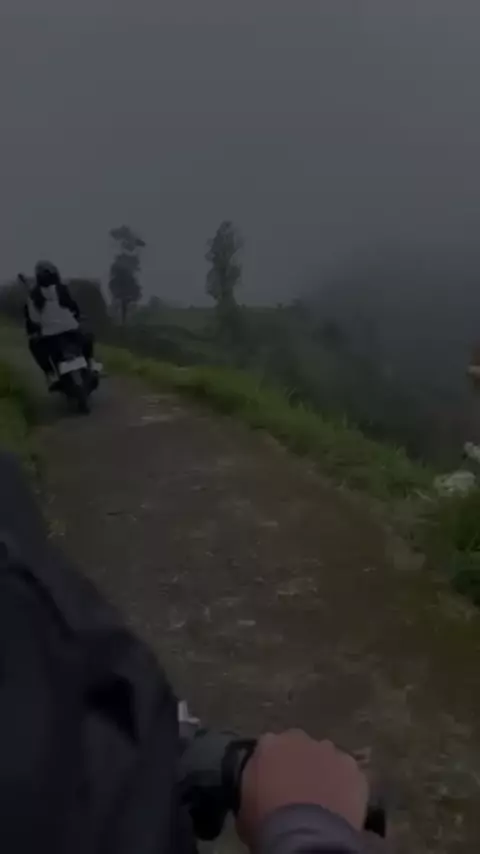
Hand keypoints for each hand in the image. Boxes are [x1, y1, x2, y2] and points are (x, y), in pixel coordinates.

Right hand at [238, 730, 367, 842]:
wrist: (305, 837)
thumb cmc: (267, 822)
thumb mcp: (244, 804)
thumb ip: (253, 784)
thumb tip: (259, 787)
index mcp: (269, 743)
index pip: (268, 747)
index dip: (271, 766)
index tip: (272, 783)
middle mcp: (300, 738)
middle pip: (299, 747)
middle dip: (299, 763)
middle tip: (298, 790)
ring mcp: (330, 751)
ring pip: (326, 758)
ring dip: (324, 772)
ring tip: (321, 799)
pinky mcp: (354, 769)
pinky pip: (348, 776)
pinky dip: (346, 787)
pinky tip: (341, 806)